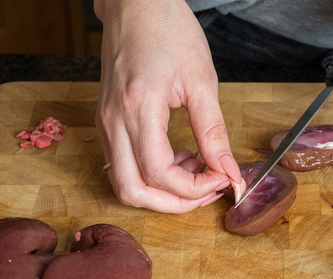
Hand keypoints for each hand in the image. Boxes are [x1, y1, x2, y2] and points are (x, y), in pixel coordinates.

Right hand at [95, 0, 241, 213]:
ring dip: (159, 192)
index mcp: (138, 108)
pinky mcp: (105, 122)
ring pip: (123, 183)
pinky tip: (177, 158)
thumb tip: (228, 170)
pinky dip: (148, 175)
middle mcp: (114, 121)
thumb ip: (214, 131)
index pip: (160, 173)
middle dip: (173, 204)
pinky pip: (120, 165)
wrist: (136, 5)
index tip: (222, 179)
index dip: (194, 188)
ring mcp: (105, 123)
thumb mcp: (202, 80)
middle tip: (207, 192)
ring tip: (194, 172)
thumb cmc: (169, 31)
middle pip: (132, 191)